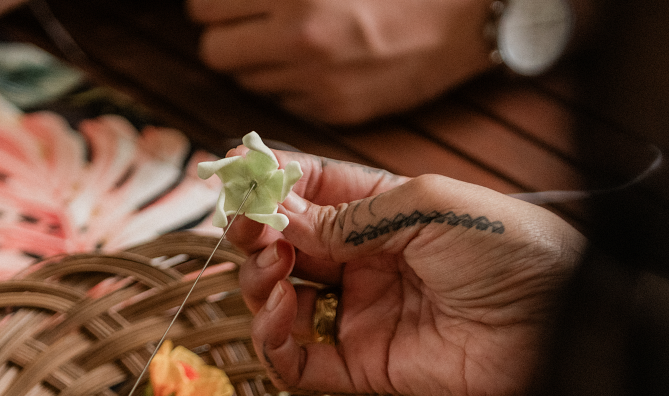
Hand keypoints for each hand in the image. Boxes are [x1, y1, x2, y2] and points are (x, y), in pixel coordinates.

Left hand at [186, 0, 493, 124]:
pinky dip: (293, 86)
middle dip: (227, 36)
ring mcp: (317, 82)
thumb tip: (227, 2)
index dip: (214, 5)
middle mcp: (300, 41)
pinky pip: (287, 103)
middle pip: (216, 53)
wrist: (463, 20)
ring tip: (291, 41)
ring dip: (258, 63)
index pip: (206, 8)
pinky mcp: (336, 112)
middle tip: (249, 22)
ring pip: (248, 82)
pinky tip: (321, 64)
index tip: (228, 3)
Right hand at [229, 151, 585, 395]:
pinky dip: (274, 344)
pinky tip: (279, 317)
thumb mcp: (425, 206)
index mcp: (380, 210)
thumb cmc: (510, 245)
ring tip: (271, 275)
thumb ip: (346, 217)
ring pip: (280, 304)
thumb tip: (278, 219)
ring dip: (257, 286)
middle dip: (255, 238)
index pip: (305, 191)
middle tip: (253, 236)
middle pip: (283, 248)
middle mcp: (363, 260)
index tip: (233, 185)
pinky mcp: (364, 365)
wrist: (558, 319)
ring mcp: (361, 313)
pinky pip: (300, 363)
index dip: (265, 187)